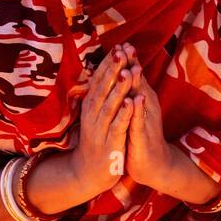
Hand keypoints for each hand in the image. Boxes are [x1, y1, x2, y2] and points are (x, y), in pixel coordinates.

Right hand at [66, 48, 135, 196]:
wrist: (88, 173)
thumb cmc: (97, 141)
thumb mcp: (95, 116)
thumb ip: (99, 96)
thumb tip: (102, 73)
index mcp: (91, 107)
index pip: (99, 81)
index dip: (108, 64)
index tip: (118, 46)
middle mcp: (93, 115)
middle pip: (103, 88)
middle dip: (113, 69)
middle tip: (121, 51)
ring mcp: (100, 129)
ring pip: (110, 105)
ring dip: (119, 88)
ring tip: (128, 71)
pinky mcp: (110, 143)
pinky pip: (118, 126)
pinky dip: (124, 113)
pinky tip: (132, 102)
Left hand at [122, 45, 181, 193]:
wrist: (152, 165)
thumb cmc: (139, 135)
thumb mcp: (134, 111)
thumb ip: (130, 91)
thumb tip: (124, 70)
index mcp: (141, 99)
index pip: (134, 76)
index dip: (128, 60)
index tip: (122, 42)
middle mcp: (146, 107)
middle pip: (138, 82)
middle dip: (132, 65)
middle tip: (127, 46)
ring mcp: (145, 121)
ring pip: (140, 99)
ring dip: (136, 84)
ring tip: (131, 68)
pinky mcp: (142, 137)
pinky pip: (139, 122)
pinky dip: (137, 110)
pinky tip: (136, 100)